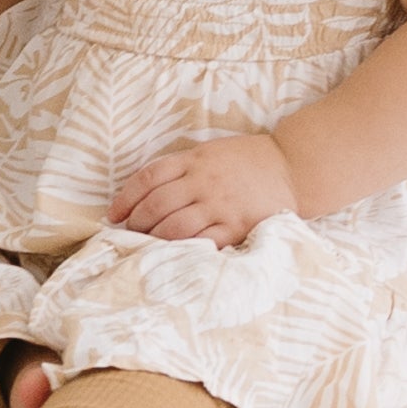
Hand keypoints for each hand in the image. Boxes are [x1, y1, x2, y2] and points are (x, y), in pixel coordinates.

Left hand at [110, 131, 295, 247]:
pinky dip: (185, 250)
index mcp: (194, 160)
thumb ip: (182, 168)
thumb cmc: (247, 161)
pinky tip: (175, 256)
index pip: (149, 178)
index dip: (126, 197)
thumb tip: (146, 191)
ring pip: (176, 227)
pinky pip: (205, 242)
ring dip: (155, 240)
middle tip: (129, 234)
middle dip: (137, 223)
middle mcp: (203, 182)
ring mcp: (220, 205)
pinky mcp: (237, 226)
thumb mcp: (210, 152)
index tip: (114, 214)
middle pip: (157, 205)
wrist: (293, 168)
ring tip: (147, 247)